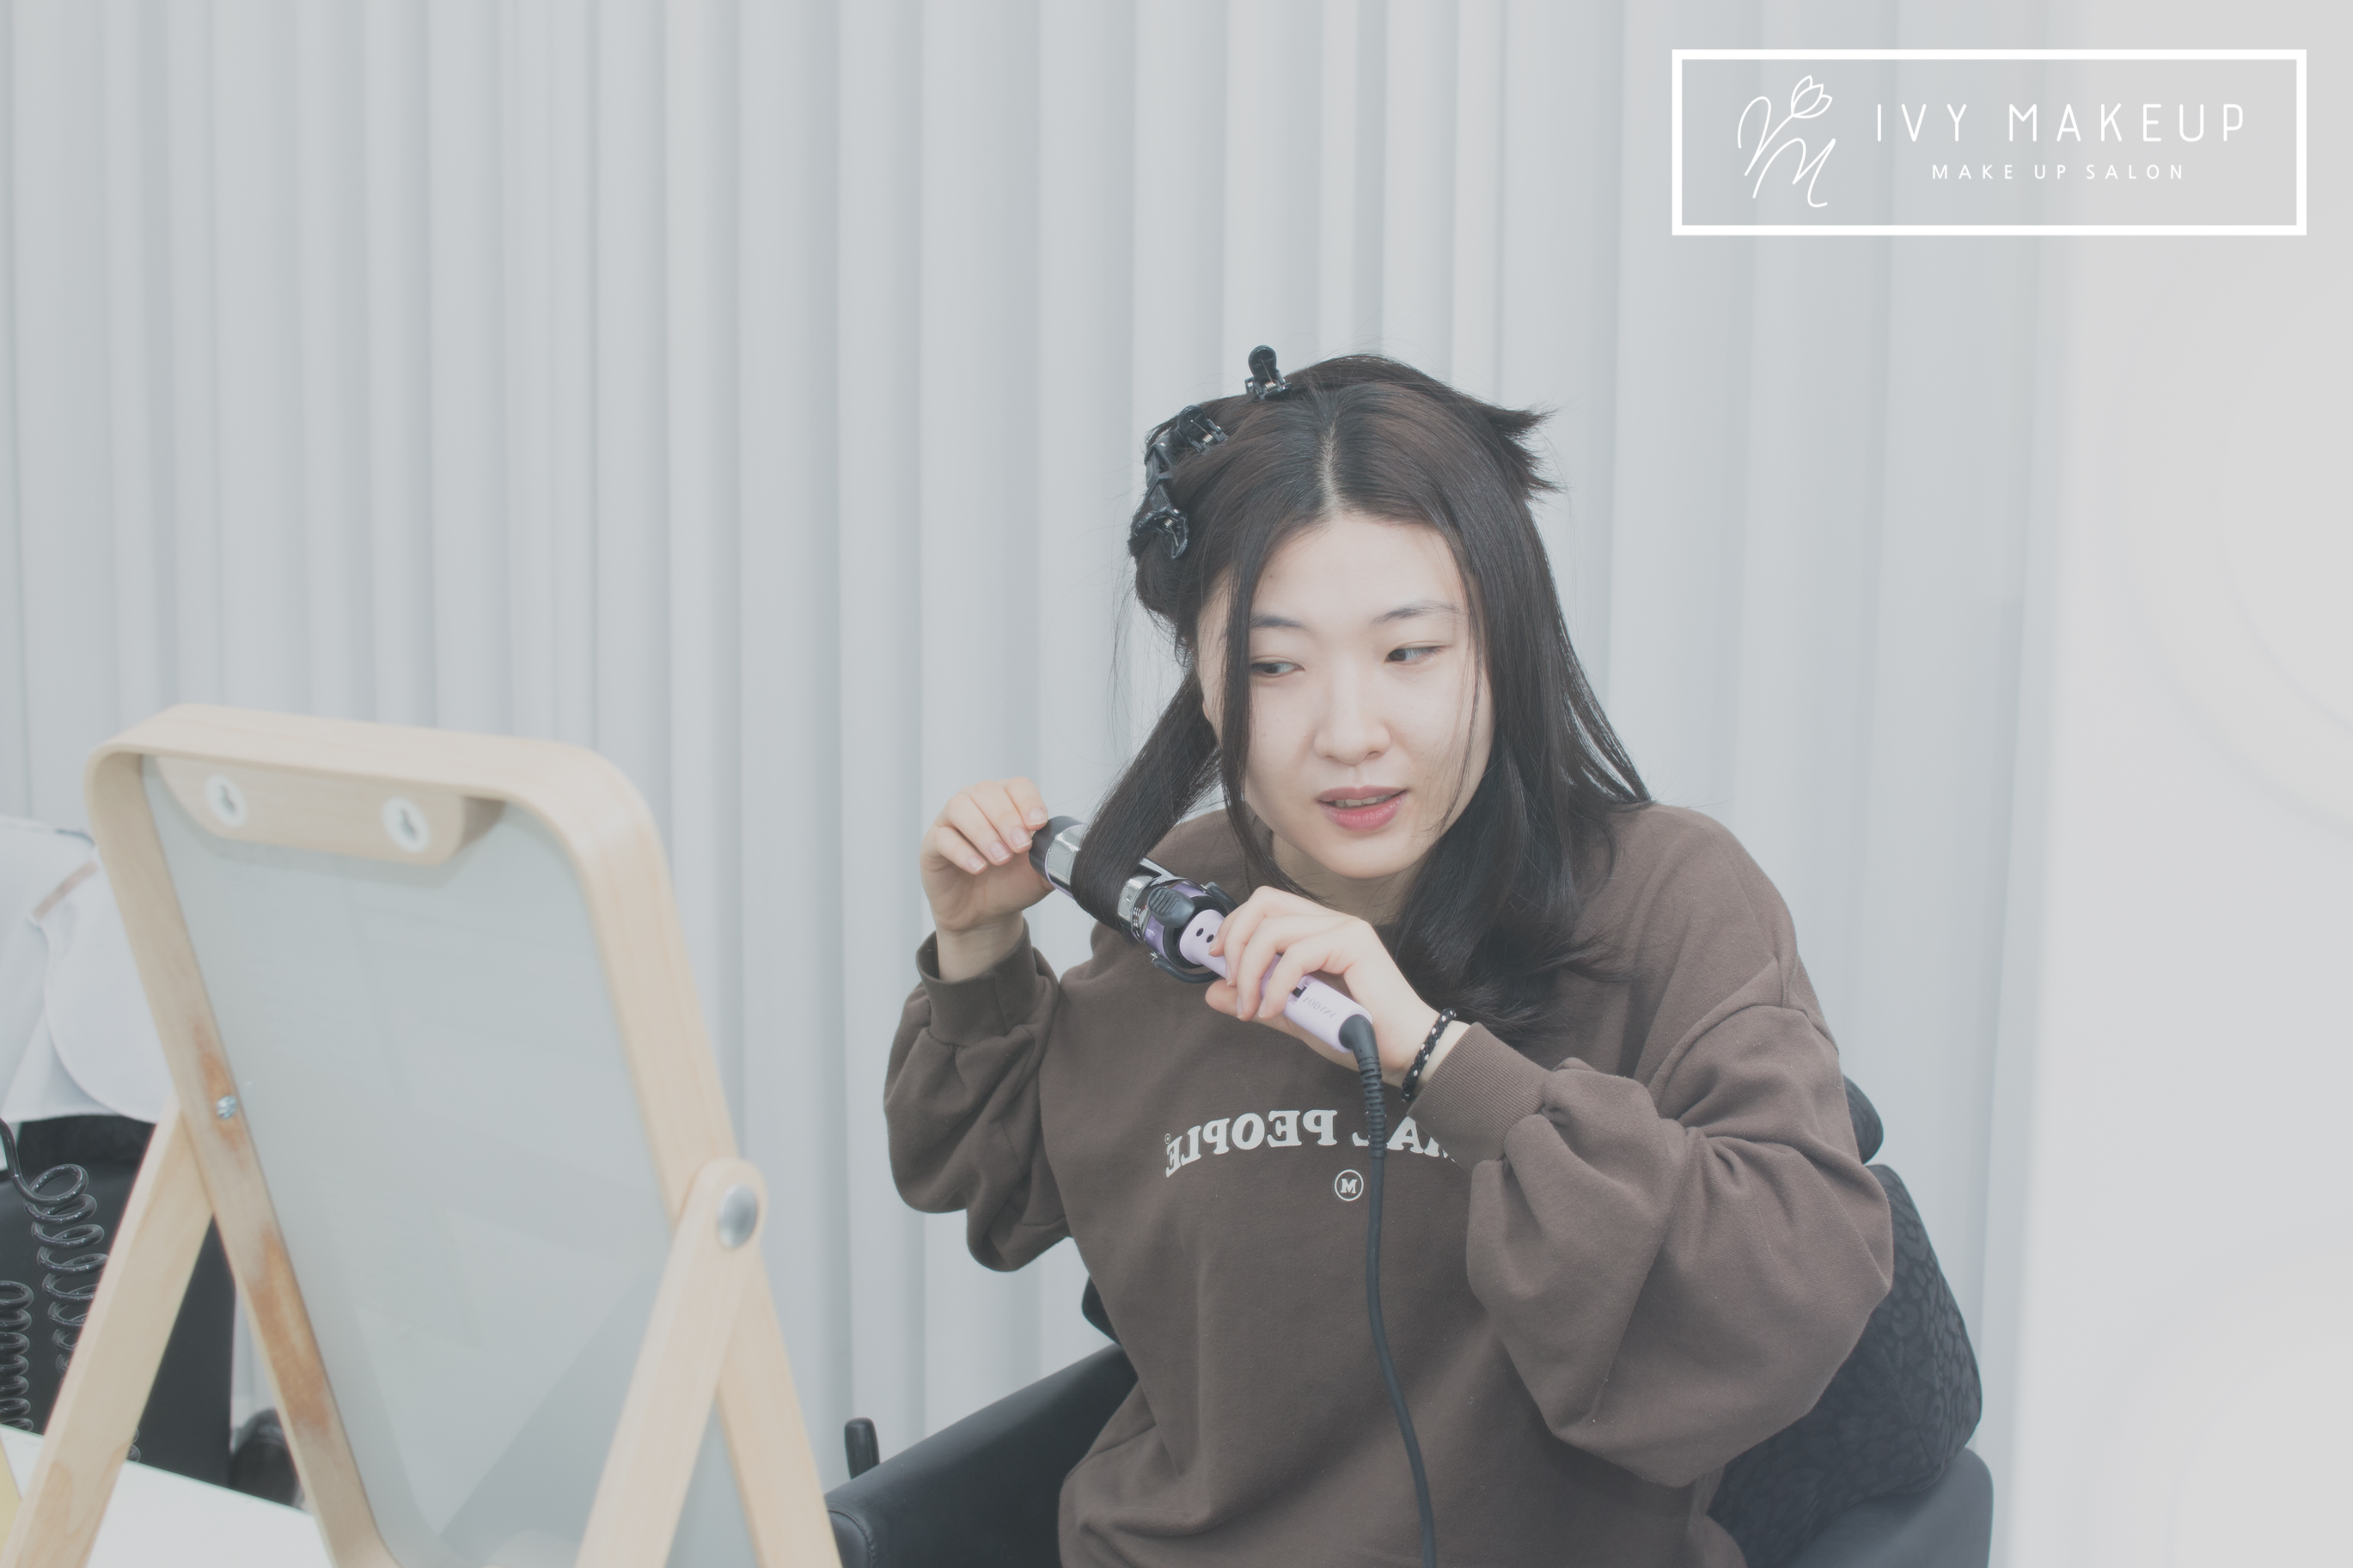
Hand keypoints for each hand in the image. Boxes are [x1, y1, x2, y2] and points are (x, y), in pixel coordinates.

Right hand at [920, 777, 1052, 979]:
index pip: (1016, 786)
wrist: (985, 915)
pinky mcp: (932, 845)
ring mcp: (951, 822)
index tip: (1038, 825)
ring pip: (960, 806)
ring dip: (983, 831)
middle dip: (1007, 818)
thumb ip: (1056, 856)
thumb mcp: (1041, 872)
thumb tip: (1073, 846)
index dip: (1028, 801)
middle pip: (987, 791)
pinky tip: (979, 868)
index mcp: (1007, 802)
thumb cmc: (1012, 884)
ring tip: (999, 858)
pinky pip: (942, 837)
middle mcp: (976, 804)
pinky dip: (962, 851)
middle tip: (1020, 847)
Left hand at [1204, 887, 1439, 1080]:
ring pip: (1274, 929)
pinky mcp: (1354, 942)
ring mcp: (1344, 928)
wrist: (1402, 1053)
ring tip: (1253, 1007)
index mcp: (1317, 930)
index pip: (1265, 906)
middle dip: (1235, 939)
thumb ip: (1257, 999)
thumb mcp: (1294, 1015)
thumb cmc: (1359, 1034)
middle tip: (1231, 981)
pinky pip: (1296, 955)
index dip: (1233, 927)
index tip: (1216, 961)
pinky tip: (1275, 1011)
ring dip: (1251, 972)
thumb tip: (1212, 992)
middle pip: (1265, 902)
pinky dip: (1276, 986)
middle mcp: (1331, 921)